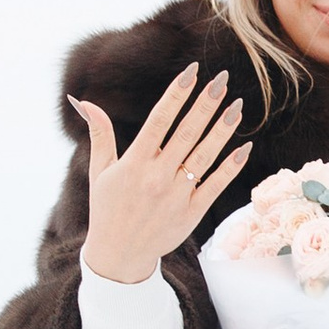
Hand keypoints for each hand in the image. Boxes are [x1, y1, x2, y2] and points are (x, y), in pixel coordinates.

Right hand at [70, 64, 250, 282]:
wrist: (120, 255)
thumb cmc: (107, 209)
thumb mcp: (99, 171)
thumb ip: (99, 134)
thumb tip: (83, 101)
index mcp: (134, 163)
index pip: (160, 120)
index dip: (177, 94)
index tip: (192, 72)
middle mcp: (157, 176)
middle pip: (187, 133)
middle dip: (206, 104)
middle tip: (222, 80)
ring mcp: (177, 195)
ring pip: (205, 155)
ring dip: (223, 129)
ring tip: (238, 106)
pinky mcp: (192, 212)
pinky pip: (215, 184)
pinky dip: (231, 166)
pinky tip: (245, 147)